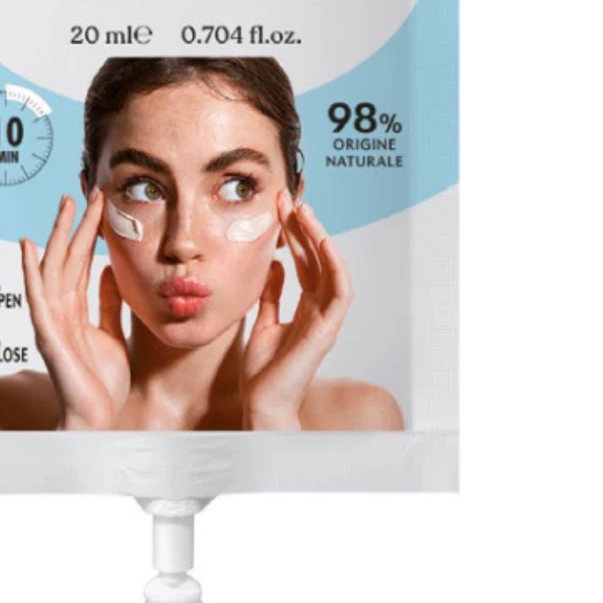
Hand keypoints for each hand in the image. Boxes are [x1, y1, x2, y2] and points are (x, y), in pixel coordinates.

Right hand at [19, 188, 130, 430]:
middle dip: (75, 226)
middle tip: (82, 193)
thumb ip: (107, 304)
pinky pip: (37, 298)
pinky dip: (31, 271)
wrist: (98, 418)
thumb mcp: (112, 333)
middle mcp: (60, 309)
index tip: (99, 204)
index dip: (89, 233)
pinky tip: (28, 248)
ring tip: (64, 207)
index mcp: (75, 309)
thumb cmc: (101, 382)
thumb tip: (107, 272)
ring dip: (58, 237)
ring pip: (53, 269)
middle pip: (67, 258)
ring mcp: (51, 320)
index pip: (81, 262)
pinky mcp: (47, 334)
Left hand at [240, 191, 353, 430]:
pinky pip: (340, 292)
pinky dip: (335, 266)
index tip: (279, 206)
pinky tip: (323, 243)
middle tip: (288, 198)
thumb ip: (271, 295)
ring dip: (320, 238)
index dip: (293, 233)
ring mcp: (326, 318)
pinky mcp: (328, 329)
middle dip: (303, 227)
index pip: (304, 261)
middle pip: (316, 259)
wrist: (261, 404)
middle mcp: (319, 309)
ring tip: (303, 212)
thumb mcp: (262, 321)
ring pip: (331, 268)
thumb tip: (274, 264)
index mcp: (305, 307)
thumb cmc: (262, 371)